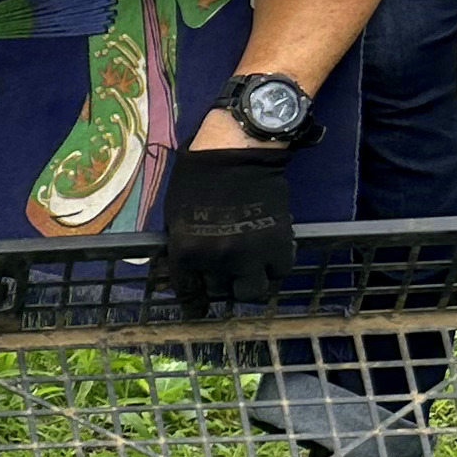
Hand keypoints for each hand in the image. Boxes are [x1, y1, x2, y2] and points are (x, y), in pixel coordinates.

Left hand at [162, 143, 297, 316]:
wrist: (233, 152)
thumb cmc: (198, 178)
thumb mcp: (176, 217)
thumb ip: (182, 246)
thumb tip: (184, 269)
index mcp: (187, 253)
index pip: (189, 291)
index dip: (194, 300)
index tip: (199, 304)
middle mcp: (217, 261)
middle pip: (221, 293)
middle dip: (222, 286)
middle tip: (227, 277)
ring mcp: (250, 255)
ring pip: (253, 292)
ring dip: (250, 284)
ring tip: (250, 273)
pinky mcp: (278, 244)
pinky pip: (280, 272)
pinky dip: (275, 268)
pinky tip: (270, 257)